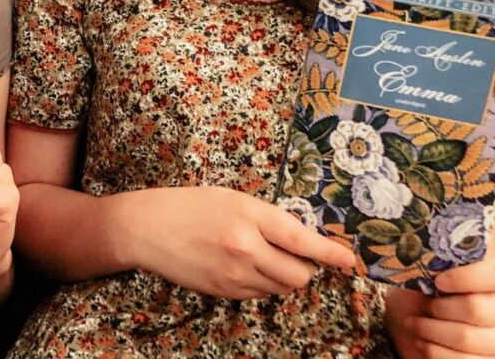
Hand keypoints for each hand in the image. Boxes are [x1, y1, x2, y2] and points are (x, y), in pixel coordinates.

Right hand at [122, 186, 355, 298]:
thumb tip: (302, 240)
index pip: (301, 241)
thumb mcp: (232, 199)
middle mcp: (244, 247)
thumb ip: (267, 218)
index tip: (348, 259)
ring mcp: (233, 274)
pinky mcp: (223, 292)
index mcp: (248, 214)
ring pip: (282, 287)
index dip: (329, 253)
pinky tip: (245, 266)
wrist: (146, 228)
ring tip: (264, 257)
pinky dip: (263, 284)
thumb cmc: (190, 205)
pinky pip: (260, 295)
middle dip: (305, 267)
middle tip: (295, 254)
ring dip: (285, 276)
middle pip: (298, 274)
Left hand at [386, 259, 494, 358]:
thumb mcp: (426, 276)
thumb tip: (417, 257)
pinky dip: (434, 351)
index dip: (467, 277)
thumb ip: (434, 266)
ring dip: (430, 330)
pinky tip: (423, 342)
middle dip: (439, 308)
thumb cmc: (423, 296)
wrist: (416, 326)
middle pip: (476, 309)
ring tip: (414, 324)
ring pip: (466, 338)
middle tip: (423, 306)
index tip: (438, 281)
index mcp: (494, 282)